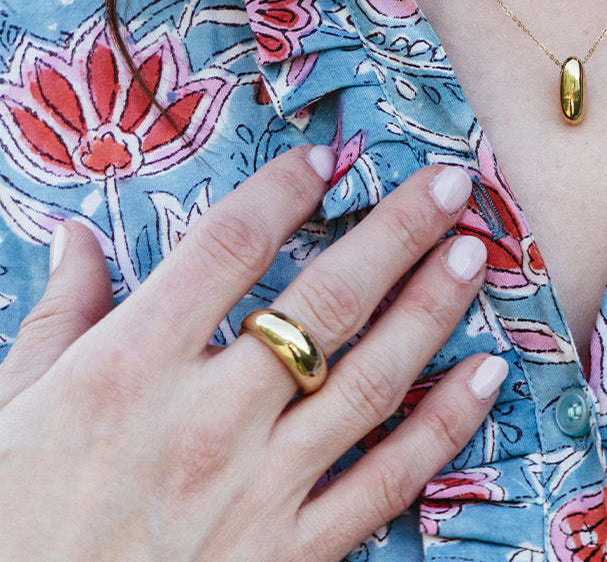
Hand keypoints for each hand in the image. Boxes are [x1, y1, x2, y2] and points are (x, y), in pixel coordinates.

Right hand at [0, 147, 503, 561]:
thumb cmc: (12, 523)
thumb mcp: (12, 409)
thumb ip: (60, 316)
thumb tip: (75, 236)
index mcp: (131, 366)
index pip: (230, 247)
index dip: (286, 191)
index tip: (328, 158)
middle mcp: (206, 418)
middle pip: (326, 301)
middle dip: (397, 234)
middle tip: (450, 187)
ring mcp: (256, 490)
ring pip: (370, 380)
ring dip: (433, 311)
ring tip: (477, 255)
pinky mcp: (289, 556)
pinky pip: (385, 482)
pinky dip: (444, 426)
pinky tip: (485, 376)